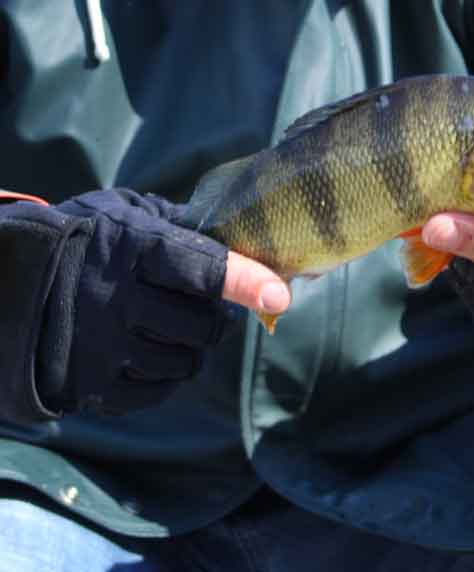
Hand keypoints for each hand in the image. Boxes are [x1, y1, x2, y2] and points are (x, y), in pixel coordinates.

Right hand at [36, 189, 288, 416]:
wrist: (5, 283)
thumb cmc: (78, 239)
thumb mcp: (121, 213)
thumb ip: (176, 225)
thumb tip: (236, 242)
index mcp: (131, 250)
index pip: (201, 269)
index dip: (244, 281)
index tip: (278, 296)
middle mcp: (118, 302)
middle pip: (203, 326)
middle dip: (213, 318)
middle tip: (201, 307)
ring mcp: (104, 348)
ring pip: (186, 362)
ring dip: (191, 347)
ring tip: (169, 328)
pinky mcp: (94, 385)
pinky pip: (159, 390)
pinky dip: (166, 374)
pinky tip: (148, 351)